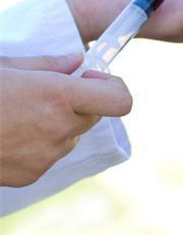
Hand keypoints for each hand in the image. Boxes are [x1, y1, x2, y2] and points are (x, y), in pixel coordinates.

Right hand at [0, 54, 132, 186]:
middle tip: (45, 92)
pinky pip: (50, 154)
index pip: (119, 100)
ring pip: (71, 135)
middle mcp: (59, 128)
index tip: (92, 77)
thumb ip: (46, 64)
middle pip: (93, 115)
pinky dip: (39, 142)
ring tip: (17, 113)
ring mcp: (47, 155)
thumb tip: (76, 60)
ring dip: (58, 123)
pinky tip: (8, 133)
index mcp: (57, 95)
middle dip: (79, 101)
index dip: (113, 86)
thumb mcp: (4, 65)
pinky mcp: (32, 175)